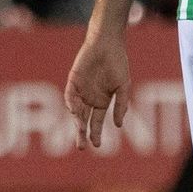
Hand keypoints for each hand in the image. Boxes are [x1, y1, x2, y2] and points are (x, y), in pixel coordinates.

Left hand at [64, 27, 129, 149]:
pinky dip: (71, 103)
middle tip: (82, 147)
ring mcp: (80, 90)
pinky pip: (70, 95)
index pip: (97, 122)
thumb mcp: (123, 86)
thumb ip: (120, 105)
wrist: (108, 44)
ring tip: (81, 131)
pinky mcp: (73, 81)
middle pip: (84, 120)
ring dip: (77, 121)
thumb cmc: (118, 63)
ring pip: (76, 110)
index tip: (97, 145)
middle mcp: (89, 99)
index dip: (96, 133)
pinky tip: (75, 112)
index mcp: (102, 101)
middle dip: (82, 134)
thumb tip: (118, 125)